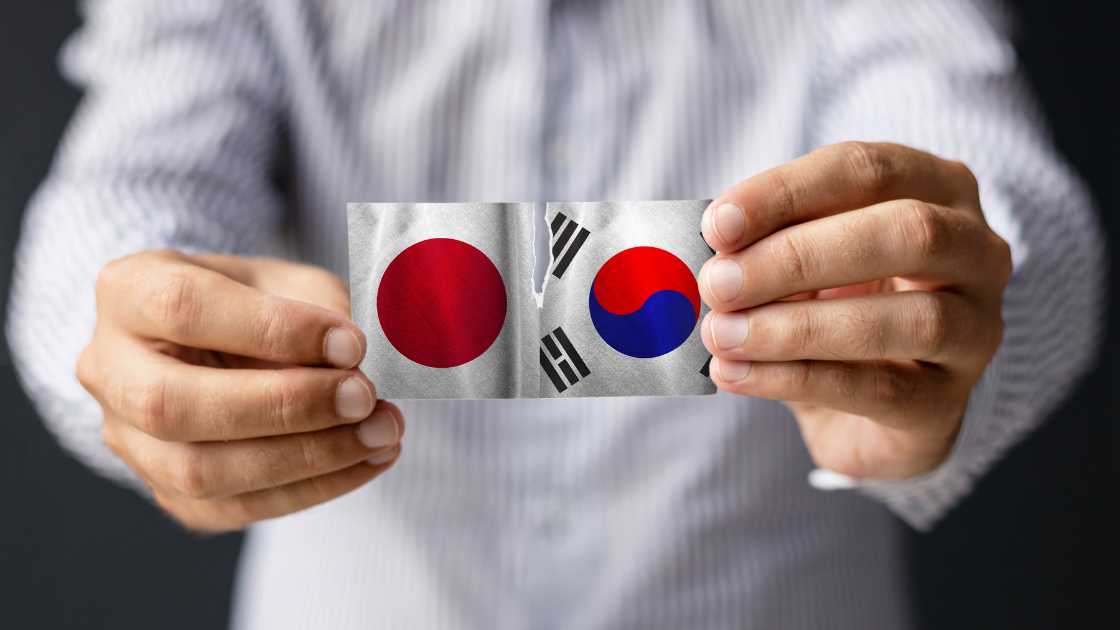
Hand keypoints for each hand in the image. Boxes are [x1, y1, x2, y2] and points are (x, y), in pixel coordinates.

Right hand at [77, 251, 403, 531]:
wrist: (216, 342)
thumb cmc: (254, 301)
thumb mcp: (285, 279)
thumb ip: (316, 308)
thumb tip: (358, 364)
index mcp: (128, 293)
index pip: (184, 309)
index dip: (274, 329)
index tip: (352, 342)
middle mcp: (108, 369)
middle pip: (174, 404)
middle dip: (285, 406)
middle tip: (364, 397)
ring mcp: (128, 439)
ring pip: (199, 471)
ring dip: (308, 457)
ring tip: (382, 432)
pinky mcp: (166, 491)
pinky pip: (235, 506)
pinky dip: (314, 487)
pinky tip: (367, 459)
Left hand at [699, 142, 1010, 479]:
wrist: (873, 411)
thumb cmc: (834, 306)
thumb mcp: (799, 261)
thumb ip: (764, 245)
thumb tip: (705, 249)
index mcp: (937, 189)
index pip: (866, 171)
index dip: (786, 193)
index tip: (717, 224)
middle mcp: (976, 251)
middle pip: (905, 232)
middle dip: (798, 256)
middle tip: (718, 282)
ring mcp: (975, 330)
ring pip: (907, 318)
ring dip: (796, 326)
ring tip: (722, 334)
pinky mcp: (947, 403)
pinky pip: (877, 388)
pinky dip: (796, 379)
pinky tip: (735, 374)